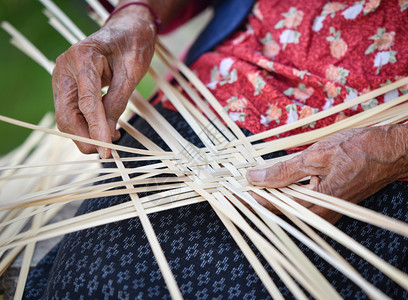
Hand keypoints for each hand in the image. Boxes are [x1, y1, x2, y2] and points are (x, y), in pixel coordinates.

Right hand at [52, 5, 156, 157]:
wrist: (126, 29)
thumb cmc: (132, 44)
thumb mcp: (132, 72)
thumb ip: (118, 101)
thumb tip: (108, 133)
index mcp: (82, 57)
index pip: (86, 102)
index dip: (96, 129)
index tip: (106, 150)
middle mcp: (65, 68)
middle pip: (67, 114)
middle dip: (85, 138)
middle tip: (107, 152)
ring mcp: (63, 77)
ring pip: (66, 117)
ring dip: (86, 134)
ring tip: (111, 140)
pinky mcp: (67, 86)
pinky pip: (72, 112)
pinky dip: (86, 125)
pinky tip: (105, 130)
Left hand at [247, 125, 407, 223]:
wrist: (392, 152)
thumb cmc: (360, 150)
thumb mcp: (316, 156)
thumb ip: (283, 170)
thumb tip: (254, 177)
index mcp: (316, 205)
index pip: (272, 206)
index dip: (249, 198)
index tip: (232, 191)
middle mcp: (320, 214)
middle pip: (278, 210)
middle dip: (256, 197)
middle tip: (237, 185)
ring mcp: (326, 210)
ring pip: (289, 206)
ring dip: (270, 194)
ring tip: (251, 182)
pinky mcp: (329, 204)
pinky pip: (301, 201)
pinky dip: (285, 191)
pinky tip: (276, 182)